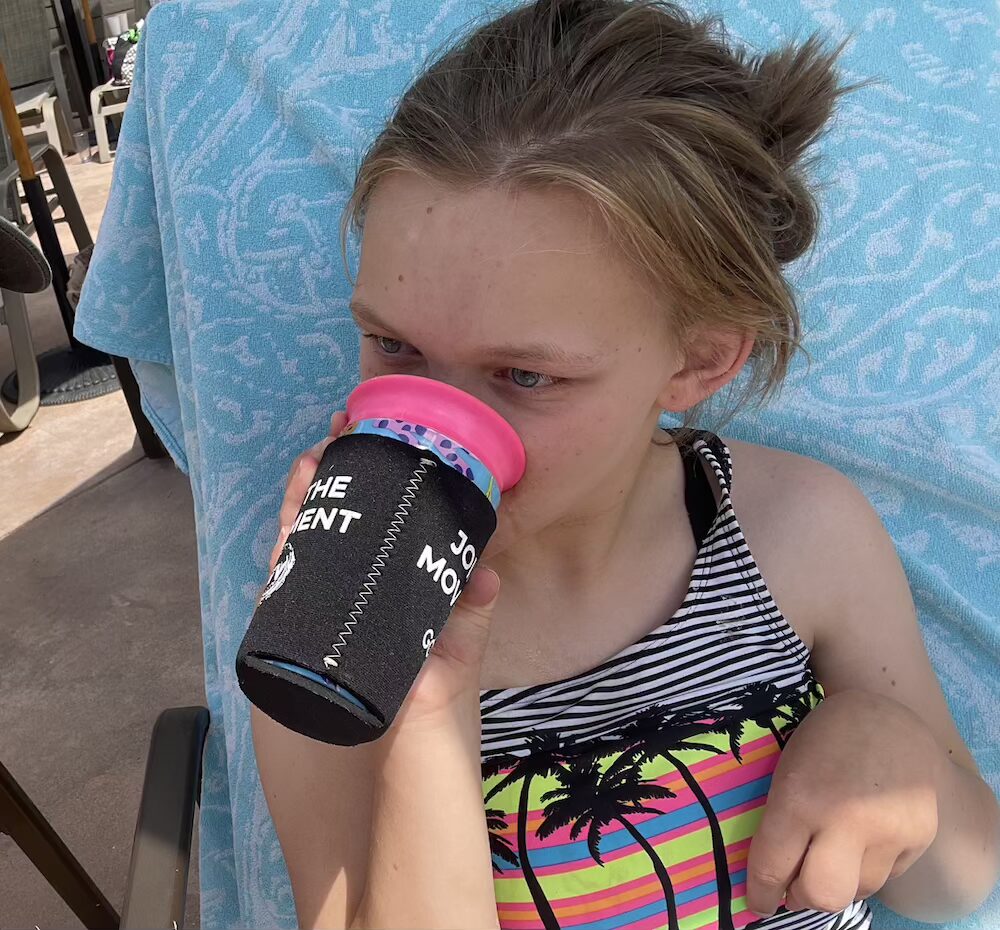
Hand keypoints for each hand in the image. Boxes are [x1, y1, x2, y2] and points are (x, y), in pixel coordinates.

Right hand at [271, 410, 500, 729]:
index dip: (378, 489)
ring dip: (304, 502)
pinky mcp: (291, 643)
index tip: (382, 444)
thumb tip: (489, 573)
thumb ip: (468, 621)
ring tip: (312, 463)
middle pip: (337, 527)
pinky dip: (281, 553)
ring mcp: (319, 619)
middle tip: (337, 436)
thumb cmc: (430, 726)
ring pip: (304, 546)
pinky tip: (286, 521)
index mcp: (393, 599)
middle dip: (334, 480)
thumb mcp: (454, 665)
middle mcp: (353, 602)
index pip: (382, 532)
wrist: (391, 783)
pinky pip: (282, 590)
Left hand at [746, 689, 943, 917]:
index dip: (761, 891)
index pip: (773, 866)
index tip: (759, 901)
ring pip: (856, 891)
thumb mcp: (789, 768)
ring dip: (837, 884)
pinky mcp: (919, 839)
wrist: (890, 714)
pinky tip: (859, 843)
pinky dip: (866, 870)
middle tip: (793, 886)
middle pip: (821, 895)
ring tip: (827, 860)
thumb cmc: (825, 736)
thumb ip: (781, 817)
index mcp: (801, 798)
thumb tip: (769, 870)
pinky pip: (885, 876)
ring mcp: (889, 833)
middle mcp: (848, 822)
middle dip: (802, 897)